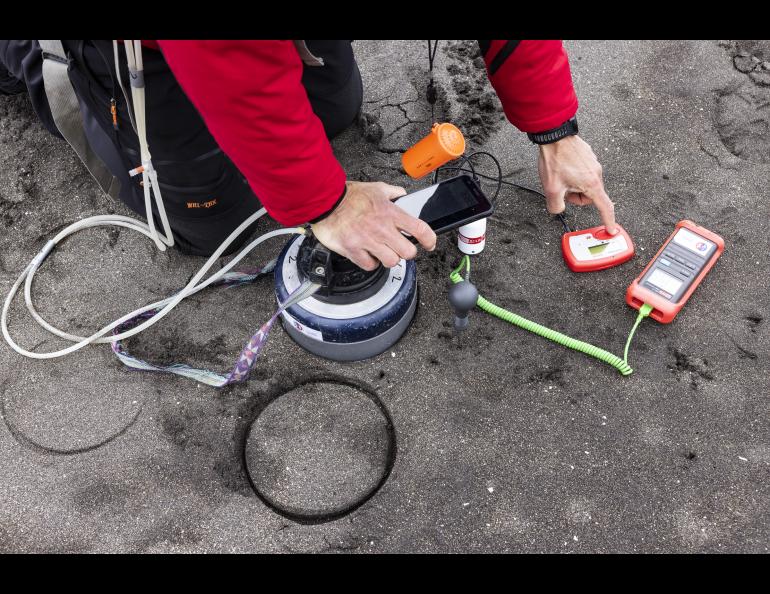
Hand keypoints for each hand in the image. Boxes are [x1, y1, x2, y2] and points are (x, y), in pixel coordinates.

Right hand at [311, 180, 436, 270]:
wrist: (325, 201)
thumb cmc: (348, 195)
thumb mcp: (376, 188)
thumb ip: (392, 192)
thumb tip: (402, 194)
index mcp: (390, 213)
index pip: (420, 229)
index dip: (430, 240)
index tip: (430, 244)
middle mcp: (382, 228)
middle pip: (408, 252)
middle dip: (406, 251)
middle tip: (400, 248)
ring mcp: (368, 241)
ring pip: (391, 261)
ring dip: (389, 258)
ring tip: (383, 251)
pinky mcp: (354, 250)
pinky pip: (370, 265)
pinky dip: (370, 262)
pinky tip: (368, 254)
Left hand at [537, 135, 617, 234]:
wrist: (555, 136)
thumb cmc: (555, 160)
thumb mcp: (551, 190)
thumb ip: (556, 206)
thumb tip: (558, 209)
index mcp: (592, 184)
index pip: (604, 207)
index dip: (609, 220)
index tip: (612, 229)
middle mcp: (597, 174)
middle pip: (589, 196)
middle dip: (576, 196)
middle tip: (562, 189)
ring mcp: (594, 164)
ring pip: (585, 184)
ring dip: (573, 185)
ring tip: (561, 176)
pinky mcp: (589, 157)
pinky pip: (583, 173)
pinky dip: (573, 174)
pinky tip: (563, 167)